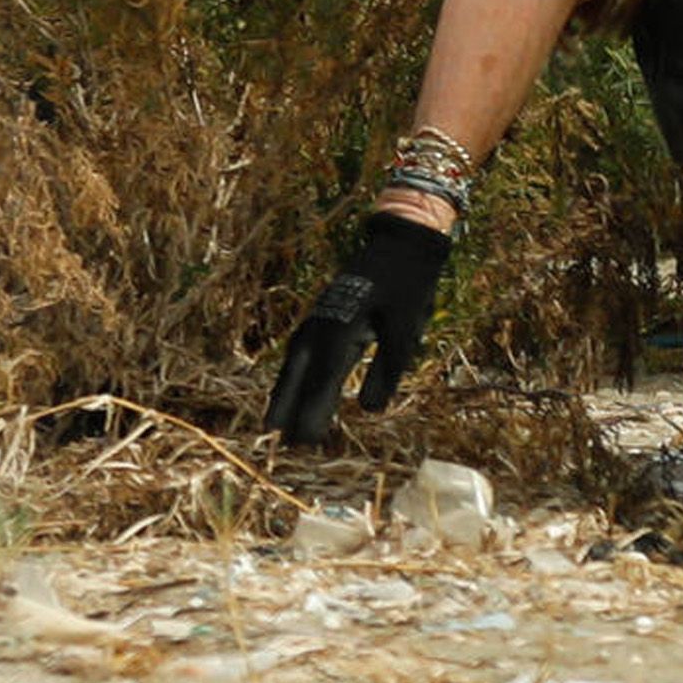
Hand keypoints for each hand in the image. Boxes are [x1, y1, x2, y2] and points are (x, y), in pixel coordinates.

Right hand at [262, 211, 453, 443]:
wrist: (402, 239)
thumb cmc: (409, 283)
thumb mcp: (405, 327)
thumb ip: (387, 369)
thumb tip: (370, 411)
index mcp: (343, 327)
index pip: (324, 379)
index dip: (312, 412)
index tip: (303, 443)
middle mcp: (324, 322)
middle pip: (298, 370)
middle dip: (287, 404)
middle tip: (275, 438)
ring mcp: (321, 314)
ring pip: (296, 358)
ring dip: (284, 387)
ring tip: (274, 419)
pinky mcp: (326, 310)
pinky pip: (301, 346)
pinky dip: (294, 369)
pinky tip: (293, 381)